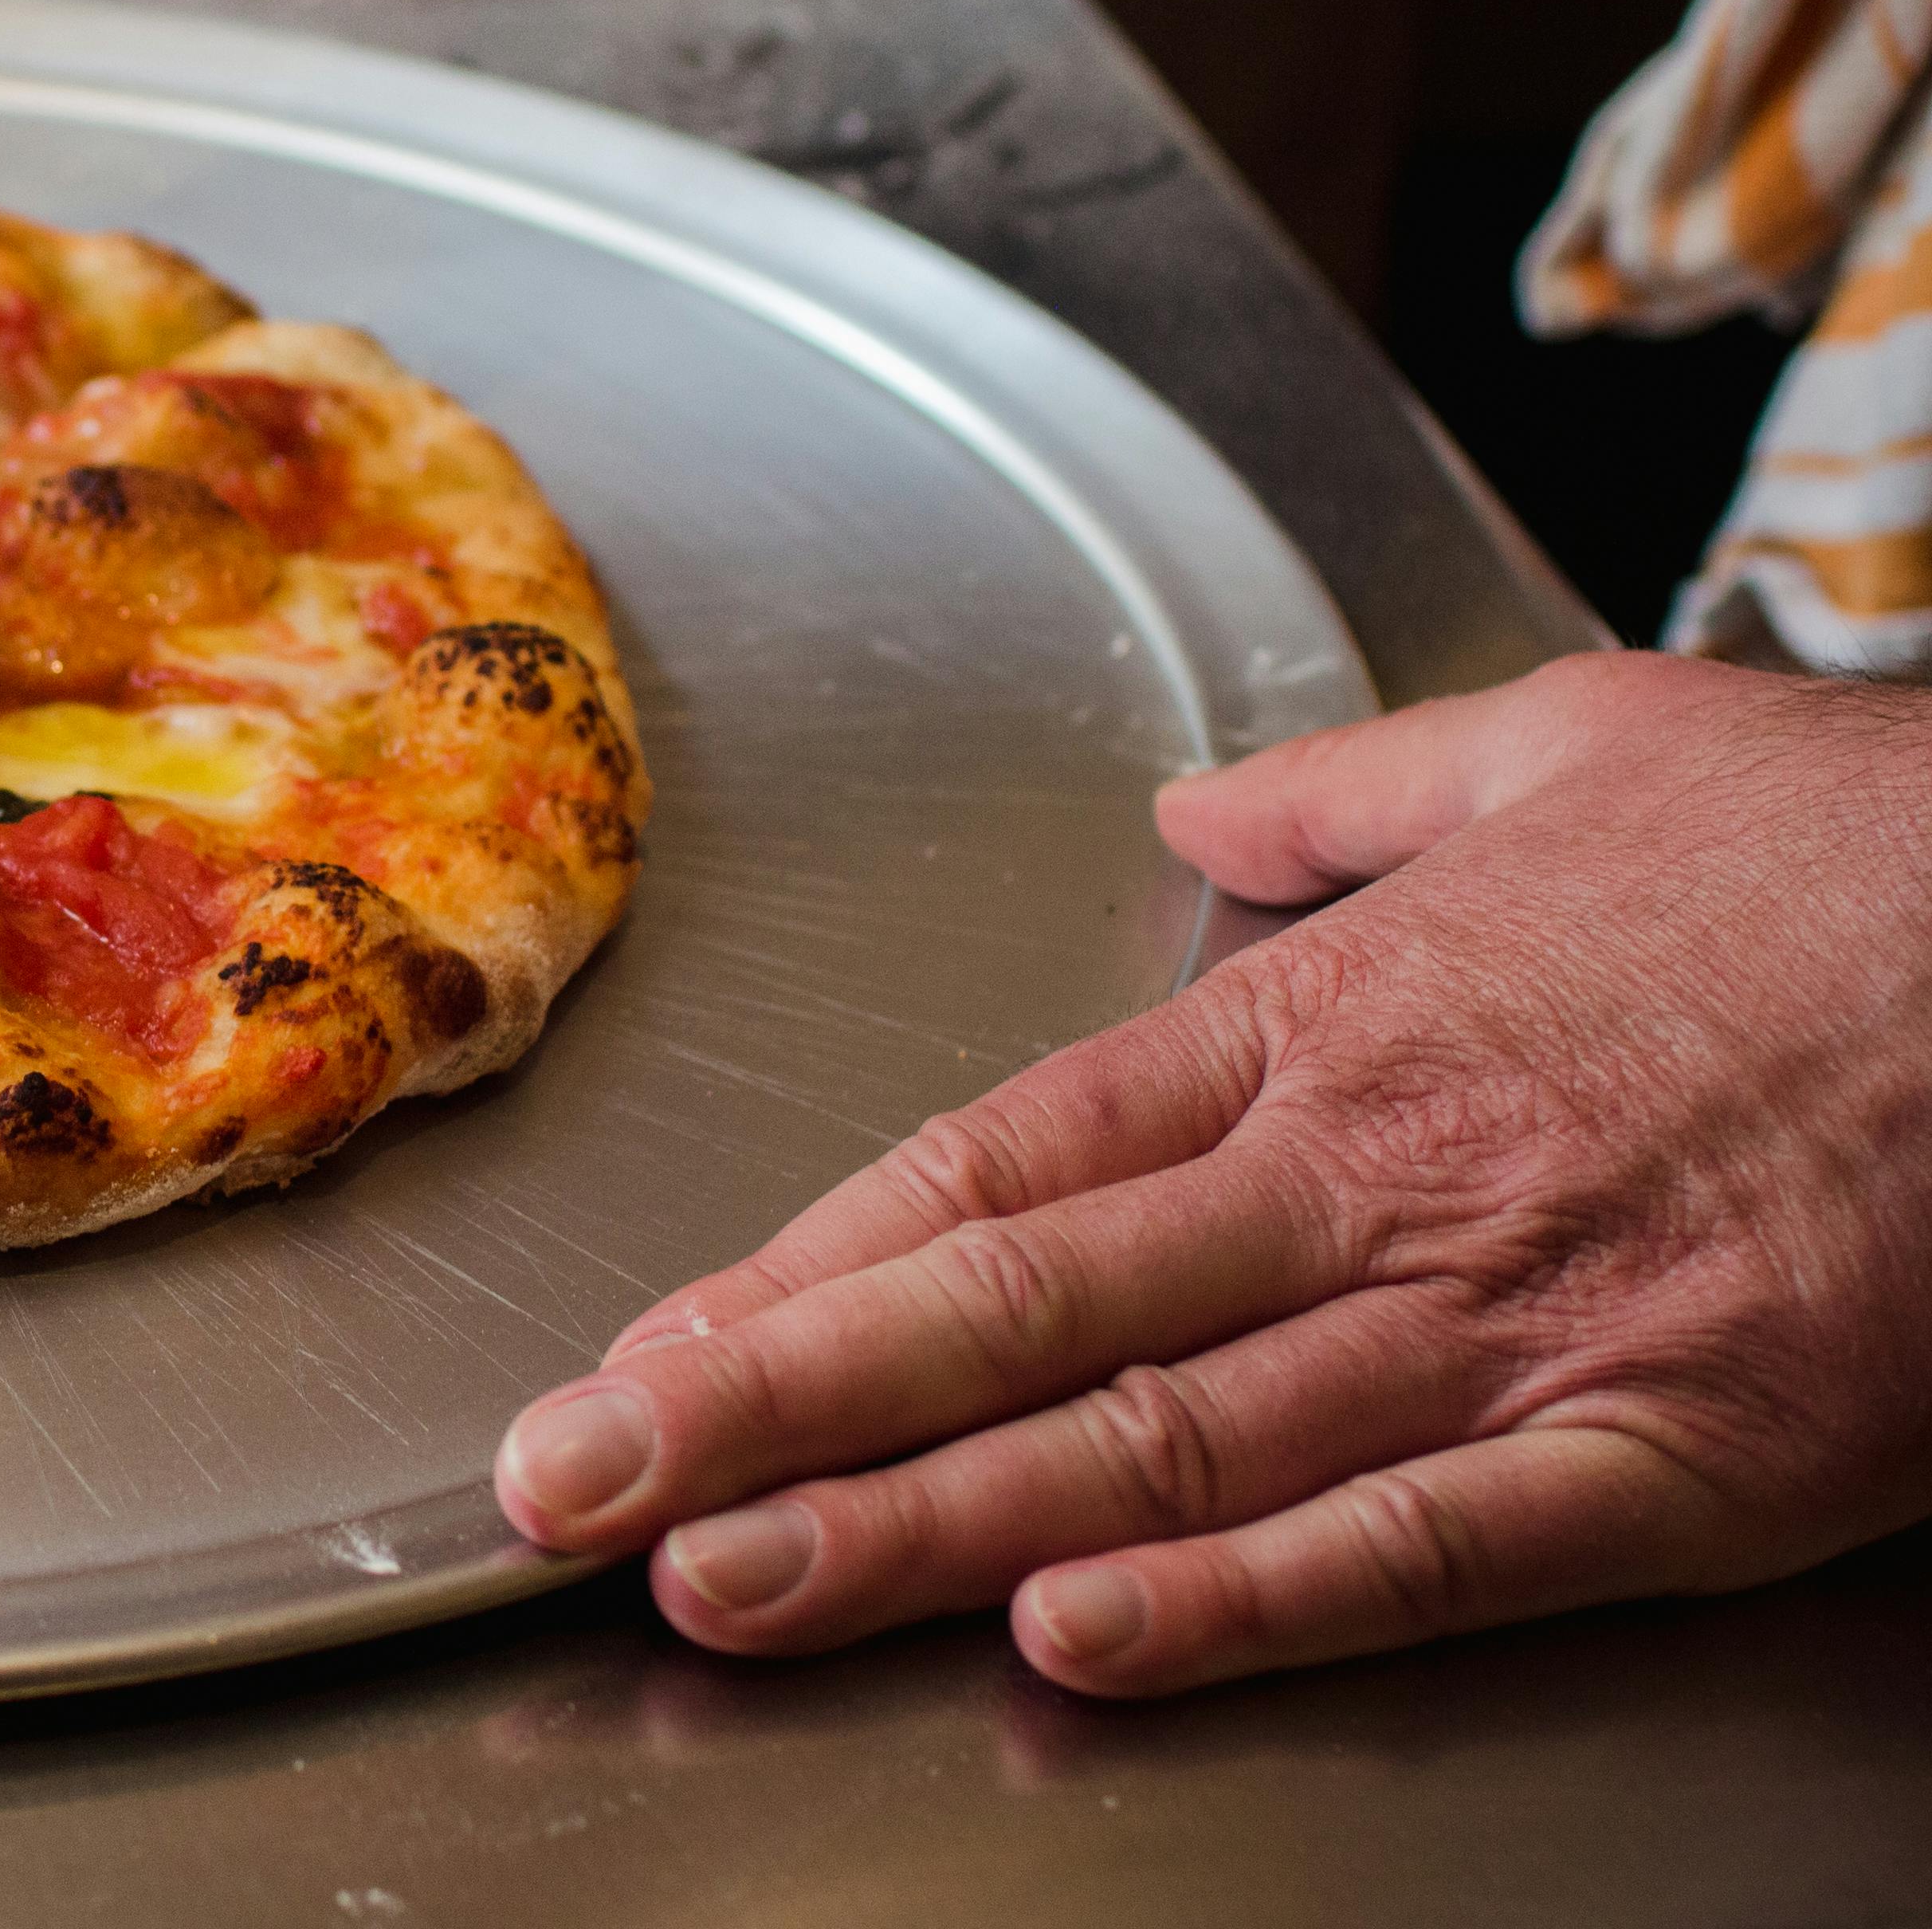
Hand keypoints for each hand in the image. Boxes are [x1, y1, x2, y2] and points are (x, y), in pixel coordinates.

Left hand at [488, 651, 1931, 1695]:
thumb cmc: (1846, 849)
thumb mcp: (1564, 743)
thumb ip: (1350, 789)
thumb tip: (1209, 809)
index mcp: (1322, 1025)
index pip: (985, 1162)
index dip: (793, 1270)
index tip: (641, 1350)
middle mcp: (1367, 1182)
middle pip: (1005, 1308)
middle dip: (767, 1413)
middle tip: (574, 1499)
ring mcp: (1507, 1326)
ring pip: (1153, 1441)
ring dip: (920, 1528)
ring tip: (726, 1589)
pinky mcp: (1671, 1453)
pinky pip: (1416, 1544)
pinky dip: (1242, 1602)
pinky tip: (1077, 1637)